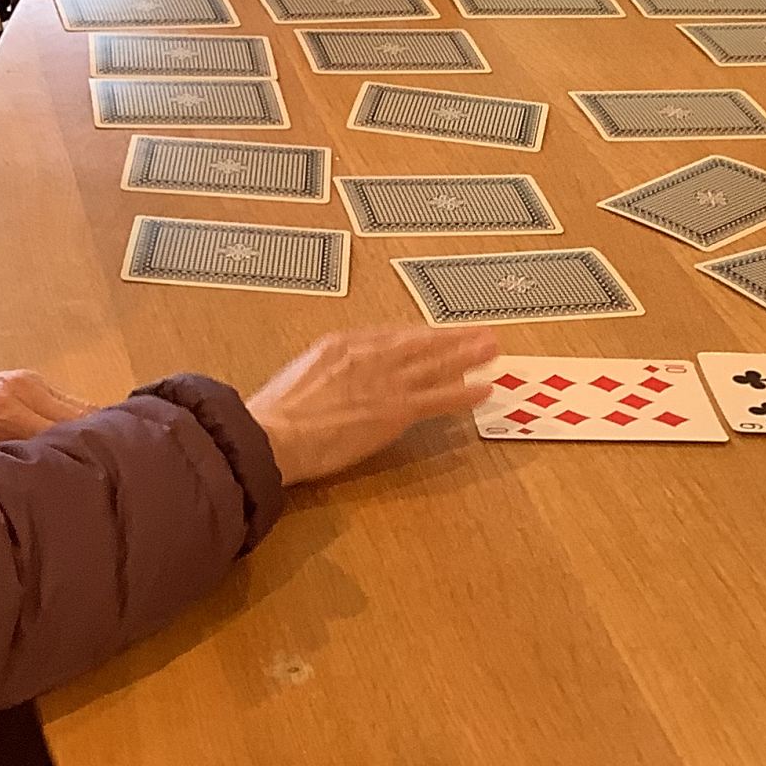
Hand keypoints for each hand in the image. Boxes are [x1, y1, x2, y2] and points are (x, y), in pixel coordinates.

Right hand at [245, 324, 499, 486]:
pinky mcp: (396, 409)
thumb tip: (332, 387)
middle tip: (477, 332)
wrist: (274, 433)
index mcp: (340, 344)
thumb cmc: (275, 415)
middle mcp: (368, 355)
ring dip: (467, 356)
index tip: (433, 335)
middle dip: (449, 338)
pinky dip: (464, 393)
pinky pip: (439, 398)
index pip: (388, 336)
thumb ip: (324, 376)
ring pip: (435, 364)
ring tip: (491, 349)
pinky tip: (483, 389)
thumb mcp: (298, 378)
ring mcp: (385, 381)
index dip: (416, 337)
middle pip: (418, 342)